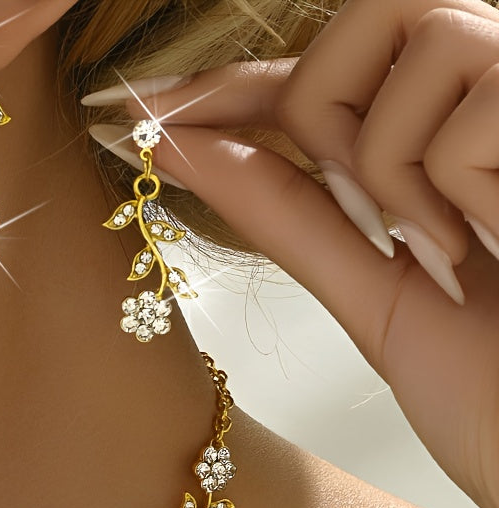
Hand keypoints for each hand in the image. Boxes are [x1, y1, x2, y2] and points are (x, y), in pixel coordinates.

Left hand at [86, 0, 498, 507]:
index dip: (225, 86)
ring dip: (402, 167)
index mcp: (450, 131)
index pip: (320, 74)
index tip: (129, 106)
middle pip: (372, 11)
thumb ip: (287, 213)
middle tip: (372, 210)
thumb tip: (176, 147)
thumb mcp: (373, 292)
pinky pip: (463, 123)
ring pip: (422, 41)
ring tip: (458, 248)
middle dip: (330, 104)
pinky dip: (458, 195)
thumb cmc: (489, 385)